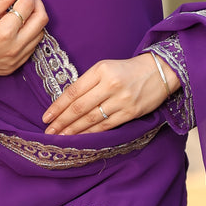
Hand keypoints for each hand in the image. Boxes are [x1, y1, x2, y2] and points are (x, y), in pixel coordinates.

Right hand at [0, 0, 48, 77]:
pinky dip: (31, 32)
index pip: (27, 4)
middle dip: (37, 1)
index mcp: (5, 32)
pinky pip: (34, 45)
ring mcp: (19, 57)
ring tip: (21, 11)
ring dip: (35, 18)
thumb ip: (1, 0)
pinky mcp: (19, 64)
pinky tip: (19, 26)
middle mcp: (16, 46)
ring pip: (40, 32)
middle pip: (41, 18)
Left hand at [42, 52, 179, 134]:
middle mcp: (110, 84)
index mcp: (100, 70)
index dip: (57, 106)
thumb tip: (66, 103)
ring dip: (73, 130)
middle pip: (79, 107)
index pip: (73, 91)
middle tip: (48, 132)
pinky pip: (106, 126)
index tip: (46, 117)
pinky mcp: (130, 113)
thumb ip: (88, 82)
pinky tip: (80, 138)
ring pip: (91, 119)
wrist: (160, 72)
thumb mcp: (106, 67)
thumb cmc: (127, 70)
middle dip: (61, 122)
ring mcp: (121, 100)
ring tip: (60, 138)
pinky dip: (91, 133)